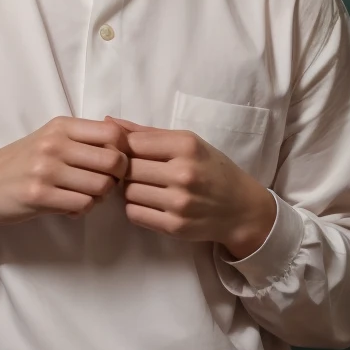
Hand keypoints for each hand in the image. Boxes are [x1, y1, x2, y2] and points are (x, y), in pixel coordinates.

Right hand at [0, 117, 130, 242]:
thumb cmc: (20, 164)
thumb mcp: (49, 140)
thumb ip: (82, 139)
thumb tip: (125, 143)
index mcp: (61, 126)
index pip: (113, 133)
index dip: (125, 151)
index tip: (116, 164)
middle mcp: (54, 143)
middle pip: (114, 161)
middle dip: (117, 178)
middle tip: (104, 185)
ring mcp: (46, 169)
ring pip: (101, 186)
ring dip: (100, 197)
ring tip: (85, 197)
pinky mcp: (38, 195)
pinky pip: (83, 205)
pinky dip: (83, 210)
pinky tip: (70, 208)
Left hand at [106, 116, 276, 259]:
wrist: (241, 209)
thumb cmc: (212, 169)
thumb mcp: (188, 142)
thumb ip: (147, 133)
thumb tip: (109, 122)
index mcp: (186, 146)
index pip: (133, 143)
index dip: (125, 147)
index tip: (130, 152)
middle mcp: (183, 173)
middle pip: (128, 168)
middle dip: (127, 169)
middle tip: (136, 170)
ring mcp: (179, 203)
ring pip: (128, 192)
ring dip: (130, 189)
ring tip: (145, 186)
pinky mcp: (175, 227)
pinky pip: (135, 213)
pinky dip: (136, 207)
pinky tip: (150, 202)